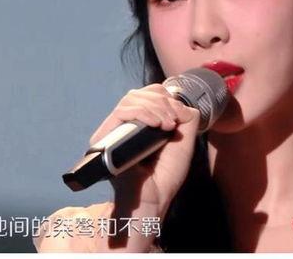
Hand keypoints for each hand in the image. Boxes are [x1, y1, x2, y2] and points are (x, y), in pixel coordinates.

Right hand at [89, 83, 200, 222]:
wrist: (153, 199)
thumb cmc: (166, 175)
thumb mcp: (183, 142)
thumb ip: (186, 119)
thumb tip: (182, 102)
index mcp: (141, 122)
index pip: (147, 94)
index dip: (164, 97)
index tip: (177, 116)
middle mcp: (125, 124)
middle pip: (139, 92)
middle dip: (163, 102)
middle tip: (173, 122)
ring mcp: (114, 129)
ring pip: (131, 98)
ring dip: (155, 107)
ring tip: (167, 126)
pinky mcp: (106, 136)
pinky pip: (122, 111)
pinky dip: (143, 113)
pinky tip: (157, 125)